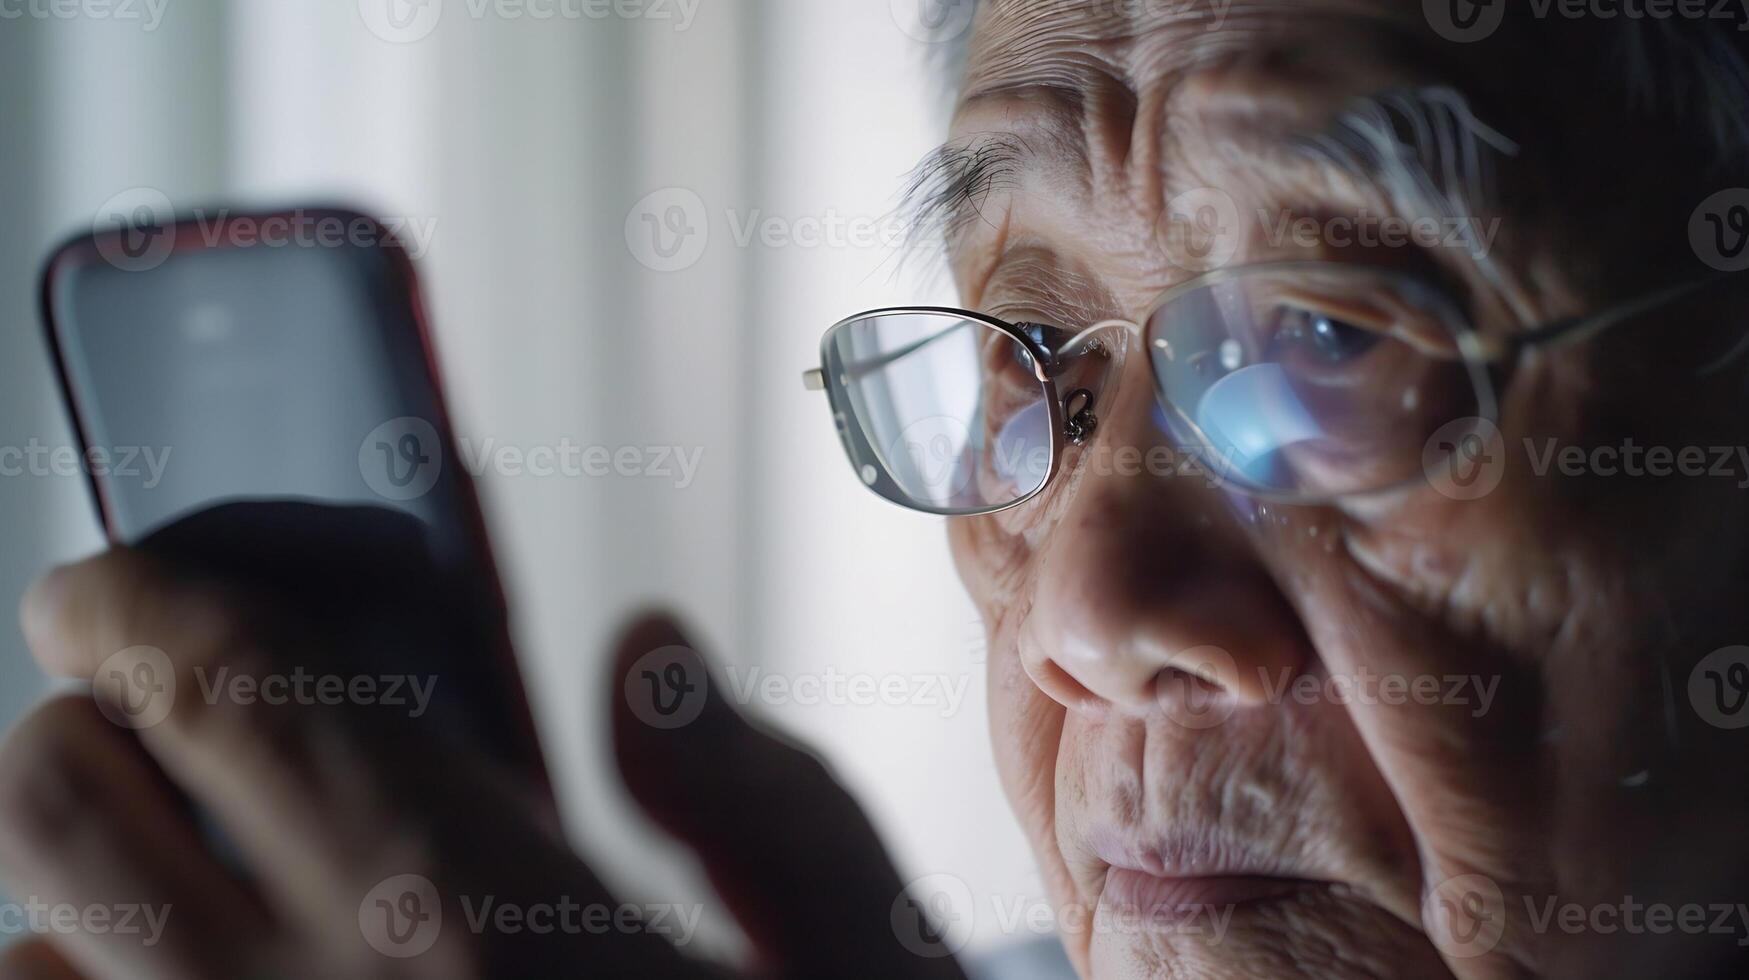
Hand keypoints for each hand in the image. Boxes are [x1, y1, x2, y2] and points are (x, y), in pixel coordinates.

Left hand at [0, 543, 966, 978]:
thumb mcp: (852, 958)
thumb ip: (753, 787)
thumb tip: (642, 654)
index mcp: (470, 914)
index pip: (220, 684)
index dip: (137, 596)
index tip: (124, 585)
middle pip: (53, 801)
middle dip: (86, 718)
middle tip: (180, 716)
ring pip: (20, 963)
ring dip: (84, 896)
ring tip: (209, 885)